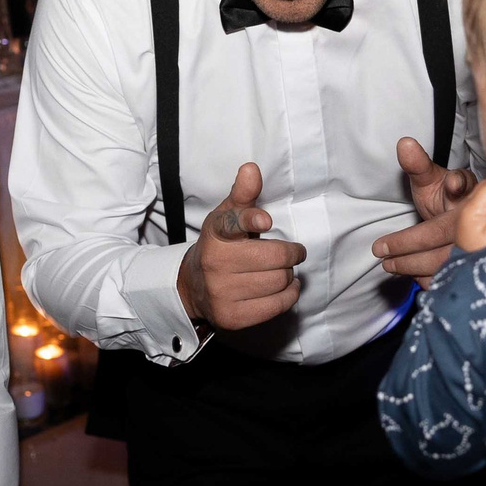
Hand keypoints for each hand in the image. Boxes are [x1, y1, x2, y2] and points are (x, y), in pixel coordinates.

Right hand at [178, 163, 306, 330]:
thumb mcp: (227, 217)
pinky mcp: (232, 317)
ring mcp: (222, 293)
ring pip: (279, 281)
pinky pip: (277, 305)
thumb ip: (243, 194)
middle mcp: (215, 264)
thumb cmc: (221, 246)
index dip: (251, 220)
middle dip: (290, 254)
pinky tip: (285, 287)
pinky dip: (289, 295)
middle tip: (291, 253)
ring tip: (282, 270)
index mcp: (215, 234)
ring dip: (289, 275)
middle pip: (275, 258)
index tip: (265, 221)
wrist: (194, 286)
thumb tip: (251, 168)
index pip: (233, 224)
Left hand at [370, 136, 475, 278]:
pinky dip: (433, 280)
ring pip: (451, 261)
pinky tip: (414, 279)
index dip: (457, 185)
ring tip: (388, 265)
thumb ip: (418, 165)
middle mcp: (482, 220)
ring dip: (416, 266)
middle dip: (411, 247)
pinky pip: (456, 278)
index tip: (450, 184)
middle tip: (380, 251)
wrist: (471, 221)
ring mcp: (483, 246)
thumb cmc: (447, 197)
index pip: (462, 189)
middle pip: (450, 236)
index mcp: (472, 195)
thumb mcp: (432, 179)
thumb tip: (404, 143)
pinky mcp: (478, 266)